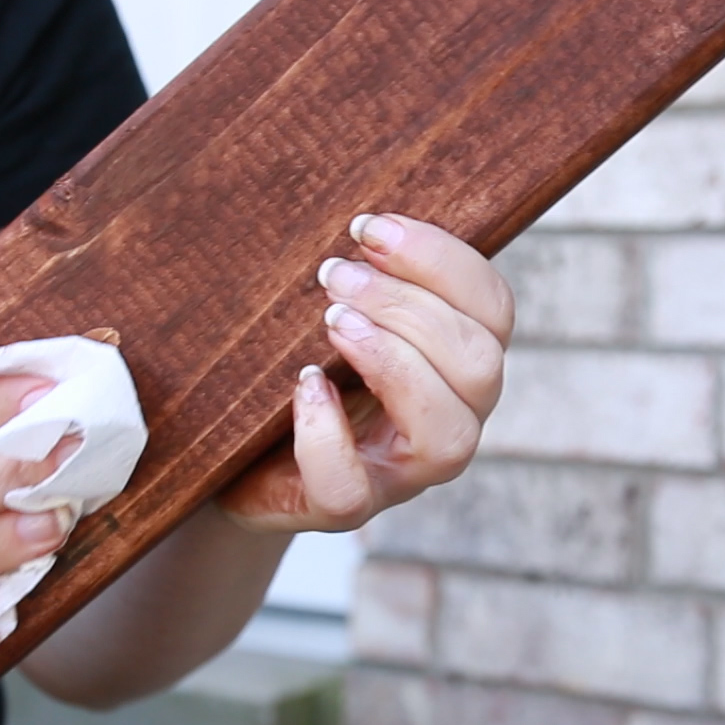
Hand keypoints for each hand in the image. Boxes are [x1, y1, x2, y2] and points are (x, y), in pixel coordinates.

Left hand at [218, 214, 513, 532]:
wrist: (231, 447)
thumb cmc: (288, 363)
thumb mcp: (332, 307)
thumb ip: (364, 268)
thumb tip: (357, 218)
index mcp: (457, 360)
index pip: (493, 307)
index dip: (443, 261)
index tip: (369, 228)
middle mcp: (448, 419)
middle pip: (482, 365)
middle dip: (409, 307)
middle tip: (334, 274)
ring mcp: (400, 472)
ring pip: (448, 434)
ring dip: (391, 361)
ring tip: (329, 320)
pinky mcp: (342, 506)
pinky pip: (351, 489)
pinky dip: (325, 434)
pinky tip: (303, 386)